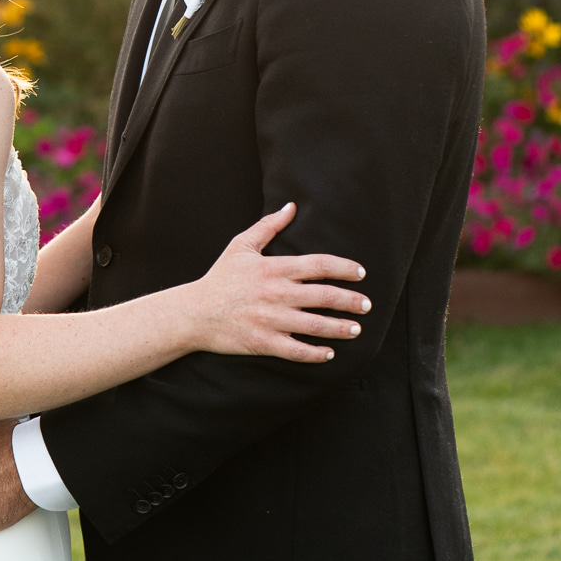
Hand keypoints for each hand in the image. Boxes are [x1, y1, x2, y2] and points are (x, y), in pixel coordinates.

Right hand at [193, 202, 369, 362]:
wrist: (193, 313)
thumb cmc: (220, 278)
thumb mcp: (241, 246)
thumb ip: (268, 226)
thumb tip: (291, 207)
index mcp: (274, 268)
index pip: (318, 265)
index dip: (344, 268)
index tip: (361, 274)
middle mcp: (276, 294)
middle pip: (324, 296)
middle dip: (350, 300)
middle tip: (367, 305)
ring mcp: (270, 320)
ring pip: (314, 325)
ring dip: (339, 328)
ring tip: (356, 329)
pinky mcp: (262, 342)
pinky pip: (295, 351)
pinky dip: (315, 353)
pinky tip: (329, 353)